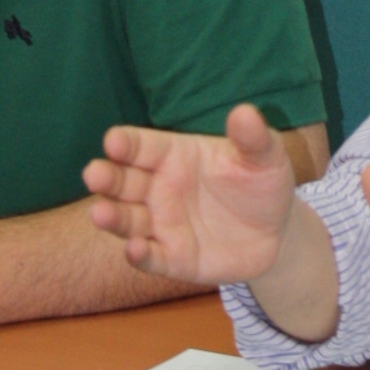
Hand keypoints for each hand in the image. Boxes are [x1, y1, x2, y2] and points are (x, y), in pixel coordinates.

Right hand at [84, 105, 296, 284]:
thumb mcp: (264, 157)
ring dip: (112, 216)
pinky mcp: (173, 257)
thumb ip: (252, 137)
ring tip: (100, 212)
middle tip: (93, 174)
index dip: (125, 143)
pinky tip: (135, 250)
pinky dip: (140, 255)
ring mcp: (163, 224)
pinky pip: (152, 257)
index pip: (141, 146)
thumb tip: (245, 112)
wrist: (276, 232)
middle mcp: (160, 188)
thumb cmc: (261, 184)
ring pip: (128, 220)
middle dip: (107, 177)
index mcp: (174, 155)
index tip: (112, 140)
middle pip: (123, 181)